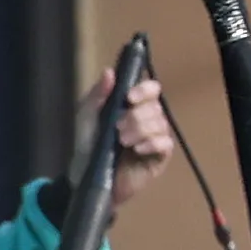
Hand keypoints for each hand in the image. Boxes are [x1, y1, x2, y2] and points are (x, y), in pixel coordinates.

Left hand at [96, 64, 176, 210]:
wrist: (84, 177)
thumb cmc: (87, 145)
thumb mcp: (86, 118)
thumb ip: (97, 96)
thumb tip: (109, 72)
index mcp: (132, 106)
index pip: (151, 89)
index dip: (144, 90)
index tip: (129, 98)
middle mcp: (147, 119)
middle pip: (155, 107)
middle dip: (136, 116)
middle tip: (118, 128)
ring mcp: (154, 138)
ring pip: (161, 124)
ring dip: (140, 130)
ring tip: (122, 142)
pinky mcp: (158, 157)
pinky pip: (165, 144)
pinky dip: (152, 143)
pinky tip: (138, 149)